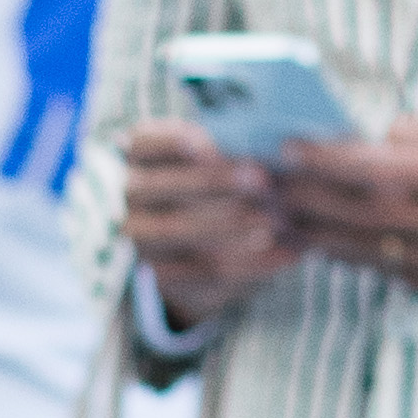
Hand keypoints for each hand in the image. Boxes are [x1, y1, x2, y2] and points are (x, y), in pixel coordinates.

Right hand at [115, 118, 296, 327]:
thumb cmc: (219, 182)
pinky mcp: (162, 274)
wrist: (199, 242)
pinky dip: (250, 264)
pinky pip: (203, 271)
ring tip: (278, 221)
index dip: (173, 143)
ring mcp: (140, 237)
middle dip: (215, 182)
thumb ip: (229, 148)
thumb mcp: (218, 158)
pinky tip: (286, 254)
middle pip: (165, 186)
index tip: (209, 145)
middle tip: (263, 182)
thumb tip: (266, 145)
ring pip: (179, 230)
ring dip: (232, 225)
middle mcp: (131, 194)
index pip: (144, 144)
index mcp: (139, 156)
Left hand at [277, 109, 417, 301]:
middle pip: (363, 216)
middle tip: (261, 185)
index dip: (326, 163)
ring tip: (275, 214)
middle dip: (305, 200)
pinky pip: (391, 273)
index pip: (380, 170)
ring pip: (369, 252)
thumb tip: (370, 136)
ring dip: (316, 234)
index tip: (286, 150)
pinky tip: (320, 239)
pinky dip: (352, 256)